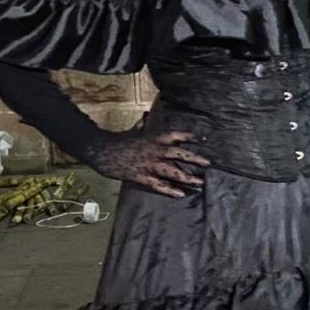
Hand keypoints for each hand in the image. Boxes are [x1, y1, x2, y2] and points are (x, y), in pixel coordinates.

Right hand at [86, 128, 209, 197]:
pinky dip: (170, 190)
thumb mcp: (133, 130)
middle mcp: (155, 150)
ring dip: (187, 177)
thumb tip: (146, 115)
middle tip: (208, 163)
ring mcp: (149, 164)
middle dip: (195, 158)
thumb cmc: (118, 139)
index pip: (177, 135)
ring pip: (172, 171)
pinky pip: (158, 185)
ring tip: (200, 182)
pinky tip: (181, 194)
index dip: (190, 137)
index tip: (204, 139)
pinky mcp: (141, 176)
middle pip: (179, 154)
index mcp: (154, 137)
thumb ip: (143, 124)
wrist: (101, 150)